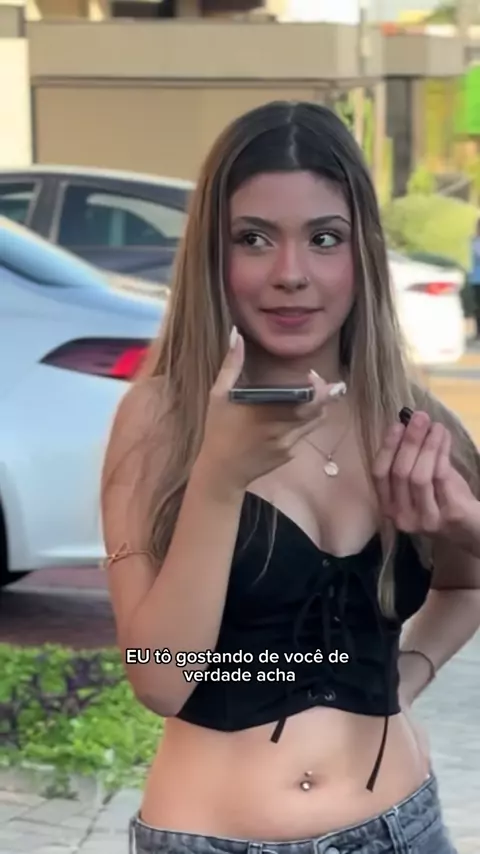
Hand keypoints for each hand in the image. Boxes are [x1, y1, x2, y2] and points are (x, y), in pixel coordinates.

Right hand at [197, 328, 345, 491]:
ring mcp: (288, 445)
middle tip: (319, 382)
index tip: (311, 375)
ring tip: (311, 395)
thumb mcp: (218, 395)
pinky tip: (292, 414)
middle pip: (318, 411)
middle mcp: (282, 429)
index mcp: (267, 411)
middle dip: (325, 395)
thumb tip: (236, 334)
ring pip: (315, 423)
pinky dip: (304, 422)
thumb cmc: (218, 430)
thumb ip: (231, 365)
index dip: (318, 387)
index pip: (307, 399)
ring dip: (318, 408)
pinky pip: (303, 434)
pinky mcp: (289, 454)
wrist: (221, 472)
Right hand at [372, 410, 475, 539]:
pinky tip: (444, 438)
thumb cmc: (444, 501)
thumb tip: (408, 424)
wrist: (473, 529)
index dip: (386, 448)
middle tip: (420, 418)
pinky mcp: (448, 516)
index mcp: (389, 508)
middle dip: (409, 441)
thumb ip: (413, 459)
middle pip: (400, 473)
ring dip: (427, 445)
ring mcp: (426, 520)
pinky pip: (441, 478)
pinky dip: (441, 453)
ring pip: (420, 476)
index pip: (379, 475)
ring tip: (435, 426)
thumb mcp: (423, 482)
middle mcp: (403, 518)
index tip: (397, 424)